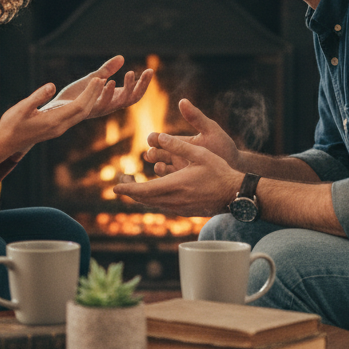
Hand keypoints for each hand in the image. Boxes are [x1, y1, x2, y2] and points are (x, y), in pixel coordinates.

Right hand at [0, 77, 108, 150]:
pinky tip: (85, 97)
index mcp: (54, 121)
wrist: (6, 143)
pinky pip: (75, 116)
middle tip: (103, 77)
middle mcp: (60, 127)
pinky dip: (83, 105)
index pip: (79, 106)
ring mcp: (59, 129)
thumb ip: (37, 97)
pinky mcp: (56, 128)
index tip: (98, 78)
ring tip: (97, 85)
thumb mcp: (22, 108)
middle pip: (84, 110)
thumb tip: (52, 85)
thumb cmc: (11, 124)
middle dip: (95, 94)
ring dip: (91, 100)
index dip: (90, 92)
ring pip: (81, 114)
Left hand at [45, 55, 152, 120]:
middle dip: (141, 86)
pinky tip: (107, 81)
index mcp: (113, 98)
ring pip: (119, 102)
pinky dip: (105, 93)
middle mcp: (109, 106)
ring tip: (129, 72)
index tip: (150, 70)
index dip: (143, 83)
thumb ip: (107, 69)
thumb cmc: (75, 95)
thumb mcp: (94, 78)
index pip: (134, 93)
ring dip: (126, 87)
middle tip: (147, 72)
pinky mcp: (87, 109)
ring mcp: (99, 109)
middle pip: (132, 99)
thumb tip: (121, 57)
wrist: (56, 108)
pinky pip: (100, 104)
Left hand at [112, 133, 242, 216]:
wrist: (235, 194)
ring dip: (141, 195)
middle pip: (144, 199)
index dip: (127, 189)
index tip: (114, 187)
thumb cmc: (219, 172)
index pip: (143, 191)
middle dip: (130, 191)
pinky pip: (162, 206)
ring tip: (132, 184)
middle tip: (121, 180)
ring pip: (153, 204)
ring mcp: (180, 208)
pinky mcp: (185, 211)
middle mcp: (174, 200)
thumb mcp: (200, 153)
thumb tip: (160, 137)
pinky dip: (152, 198)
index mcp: (175, 186)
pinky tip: (153, 190)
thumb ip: (178, 146)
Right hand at [145, 99, 240, 176]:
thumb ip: (196, 117)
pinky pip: (170, 183)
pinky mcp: (184, 182)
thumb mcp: (210, 130)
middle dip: (152, 153)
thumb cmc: (224, 147)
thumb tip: (182, 100)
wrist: (236, 168)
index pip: (158, 138)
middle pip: (155, 154)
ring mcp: (179, 169)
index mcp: (179, 142)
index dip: (153, 138)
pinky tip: (169, 180)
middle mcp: (176, 155)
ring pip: (160, 169)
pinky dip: (166, 181)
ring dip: (157, 167)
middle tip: (153, 153)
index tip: (154, 138)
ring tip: (161, 166)